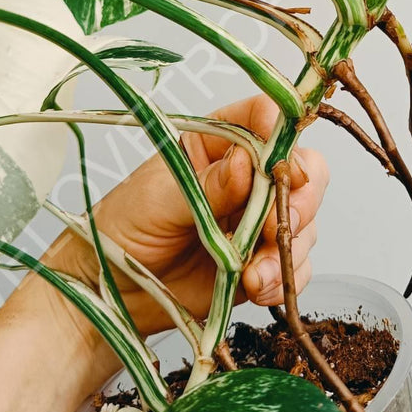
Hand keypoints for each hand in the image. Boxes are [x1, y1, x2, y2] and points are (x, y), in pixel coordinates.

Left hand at [49, 94, 328, 339]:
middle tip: (276, 225)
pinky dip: (283, 277)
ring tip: (254, 274)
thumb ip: (208, 185)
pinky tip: (257, 287)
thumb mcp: (159, 199)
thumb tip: (246, 163)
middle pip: (301, 171)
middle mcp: (244, 178)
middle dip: (299, 199)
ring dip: (286, 247)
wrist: (109, 291)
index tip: (279, 160)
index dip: (281, 133)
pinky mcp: (259, 261)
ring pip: (303, 222)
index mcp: (216, 144)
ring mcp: (254, 220)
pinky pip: (292, 264)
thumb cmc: (121, 229)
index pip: (262, 120)